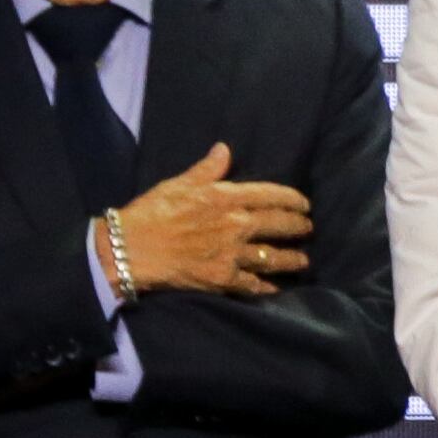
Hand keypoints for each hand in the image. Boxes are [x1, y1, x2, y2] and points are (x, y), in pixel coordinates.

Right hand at [110, 142, 312, 300]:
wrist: (130, 249)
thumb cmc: (151, 212)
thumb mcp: (179, 183)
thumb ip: (207, 169)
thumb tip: (225, 149)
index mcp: (227, 198)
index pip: (272, 195)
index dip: (293, 200)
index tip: (304, 204)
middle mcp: (236, 225)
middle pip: (279, 225)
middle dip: (298, 227)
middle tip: (308, 229)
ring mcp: (231, 253)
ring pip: (272, 257)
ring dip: (292, 259)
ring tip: (303, 261)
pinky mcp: (221, 278)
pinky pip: (251, 284)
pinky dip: (266, 287)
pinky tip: (275, 288)